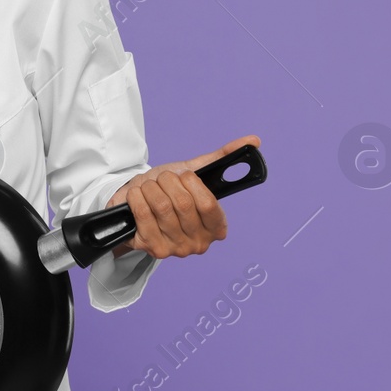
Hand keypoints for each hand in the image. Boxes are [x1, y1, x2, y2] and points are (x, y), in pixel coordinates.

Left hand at [105, 135, 260, 259]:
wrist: (138, 205)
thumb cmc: (170, 191)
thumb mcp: (195, 172)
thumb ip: (223, 157)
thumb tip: (253, 140)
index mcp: (216, 227)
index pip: (209, 204)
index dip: (192, 184)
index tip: (184, 176)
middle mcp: (199, 243)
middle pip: (182, 204)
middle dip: (167, 181)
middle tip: (163, 179)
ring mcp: (175, 249)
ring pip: (161, 206)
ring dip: (150, 187)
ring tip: (149, 186)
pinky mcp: (151, 249)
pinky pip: (142, 214)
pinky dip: (137, 196)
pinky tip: (138, 195)